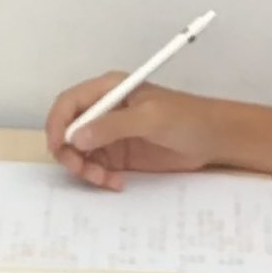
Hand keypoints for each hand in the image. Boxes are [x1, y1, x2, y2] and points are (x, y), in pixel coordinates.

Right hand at [47, 75, 234, 189]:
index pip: (68, 103)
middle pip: (67, 131)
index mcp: (108, 90)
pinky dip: (99, 179)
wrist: (214, 140)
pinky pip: (95, 168)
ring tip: (105, 180)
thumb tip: (77, 137)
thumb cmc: (188, 118)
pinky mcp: (118, 156)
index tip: (60, 147)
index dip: (57, 124)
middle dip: (70, 153)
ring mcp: (109, 134)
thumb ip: (113, 126)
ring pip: (78, 154)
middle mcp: (104, 111)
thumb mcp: (150, 118)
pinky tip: (116, 183)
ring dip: (85, 170)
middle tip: (85, 171)